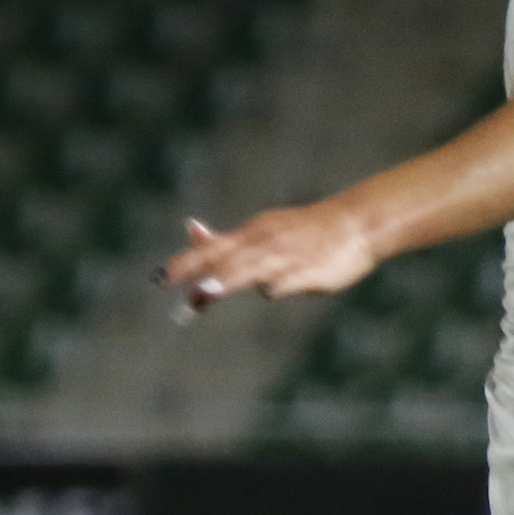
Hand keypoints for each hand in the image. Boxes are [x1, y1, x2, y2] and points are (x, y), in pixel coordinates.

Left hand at [161, 206, 378, 315]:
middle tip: (170, 283)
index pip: (211, 249)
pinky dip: (282, 283)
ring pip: (255, 267)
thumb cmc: (303, 232)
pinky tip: (269, 292)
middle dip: (198, 271)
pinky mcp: (314, 270)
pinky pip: (294, 278)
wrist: (355, 223)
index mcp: (251, 236)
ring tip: (207, 290)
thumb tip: (191, 229)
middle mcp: (265, 243)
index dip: (185, 262)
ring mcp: (289, 256)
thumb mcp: (261, 231)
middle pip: (226, 258)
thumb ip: (227, 239)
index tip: (158, 280)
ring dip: (230, 277)